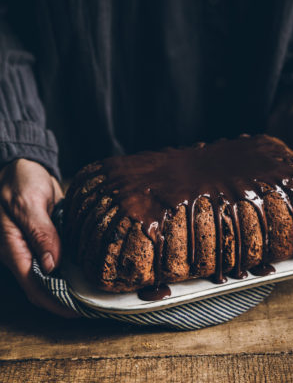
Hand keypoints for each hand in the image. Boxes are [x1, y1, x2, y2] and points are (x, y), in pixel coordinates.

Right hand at [0, 159, 77, 316]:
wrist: (23, 166)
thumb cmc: (20, 181)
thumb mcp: (28, 204)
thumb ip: (39, 233)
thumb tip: (51, 265)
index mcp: (13, 248)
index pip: (33, 285)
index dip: (53, 302)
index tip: (76, 311)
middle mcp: (23, 252)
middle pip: (42, 286)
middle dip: (63, 299)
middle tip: (90, 306)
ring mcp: (34, 247)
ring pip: (51, 275)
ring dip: (69, 285)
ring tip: (93, 294)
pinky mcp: (46, 239)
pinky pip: (58, 259)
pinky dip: (70, 268)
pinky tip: (87, 271)